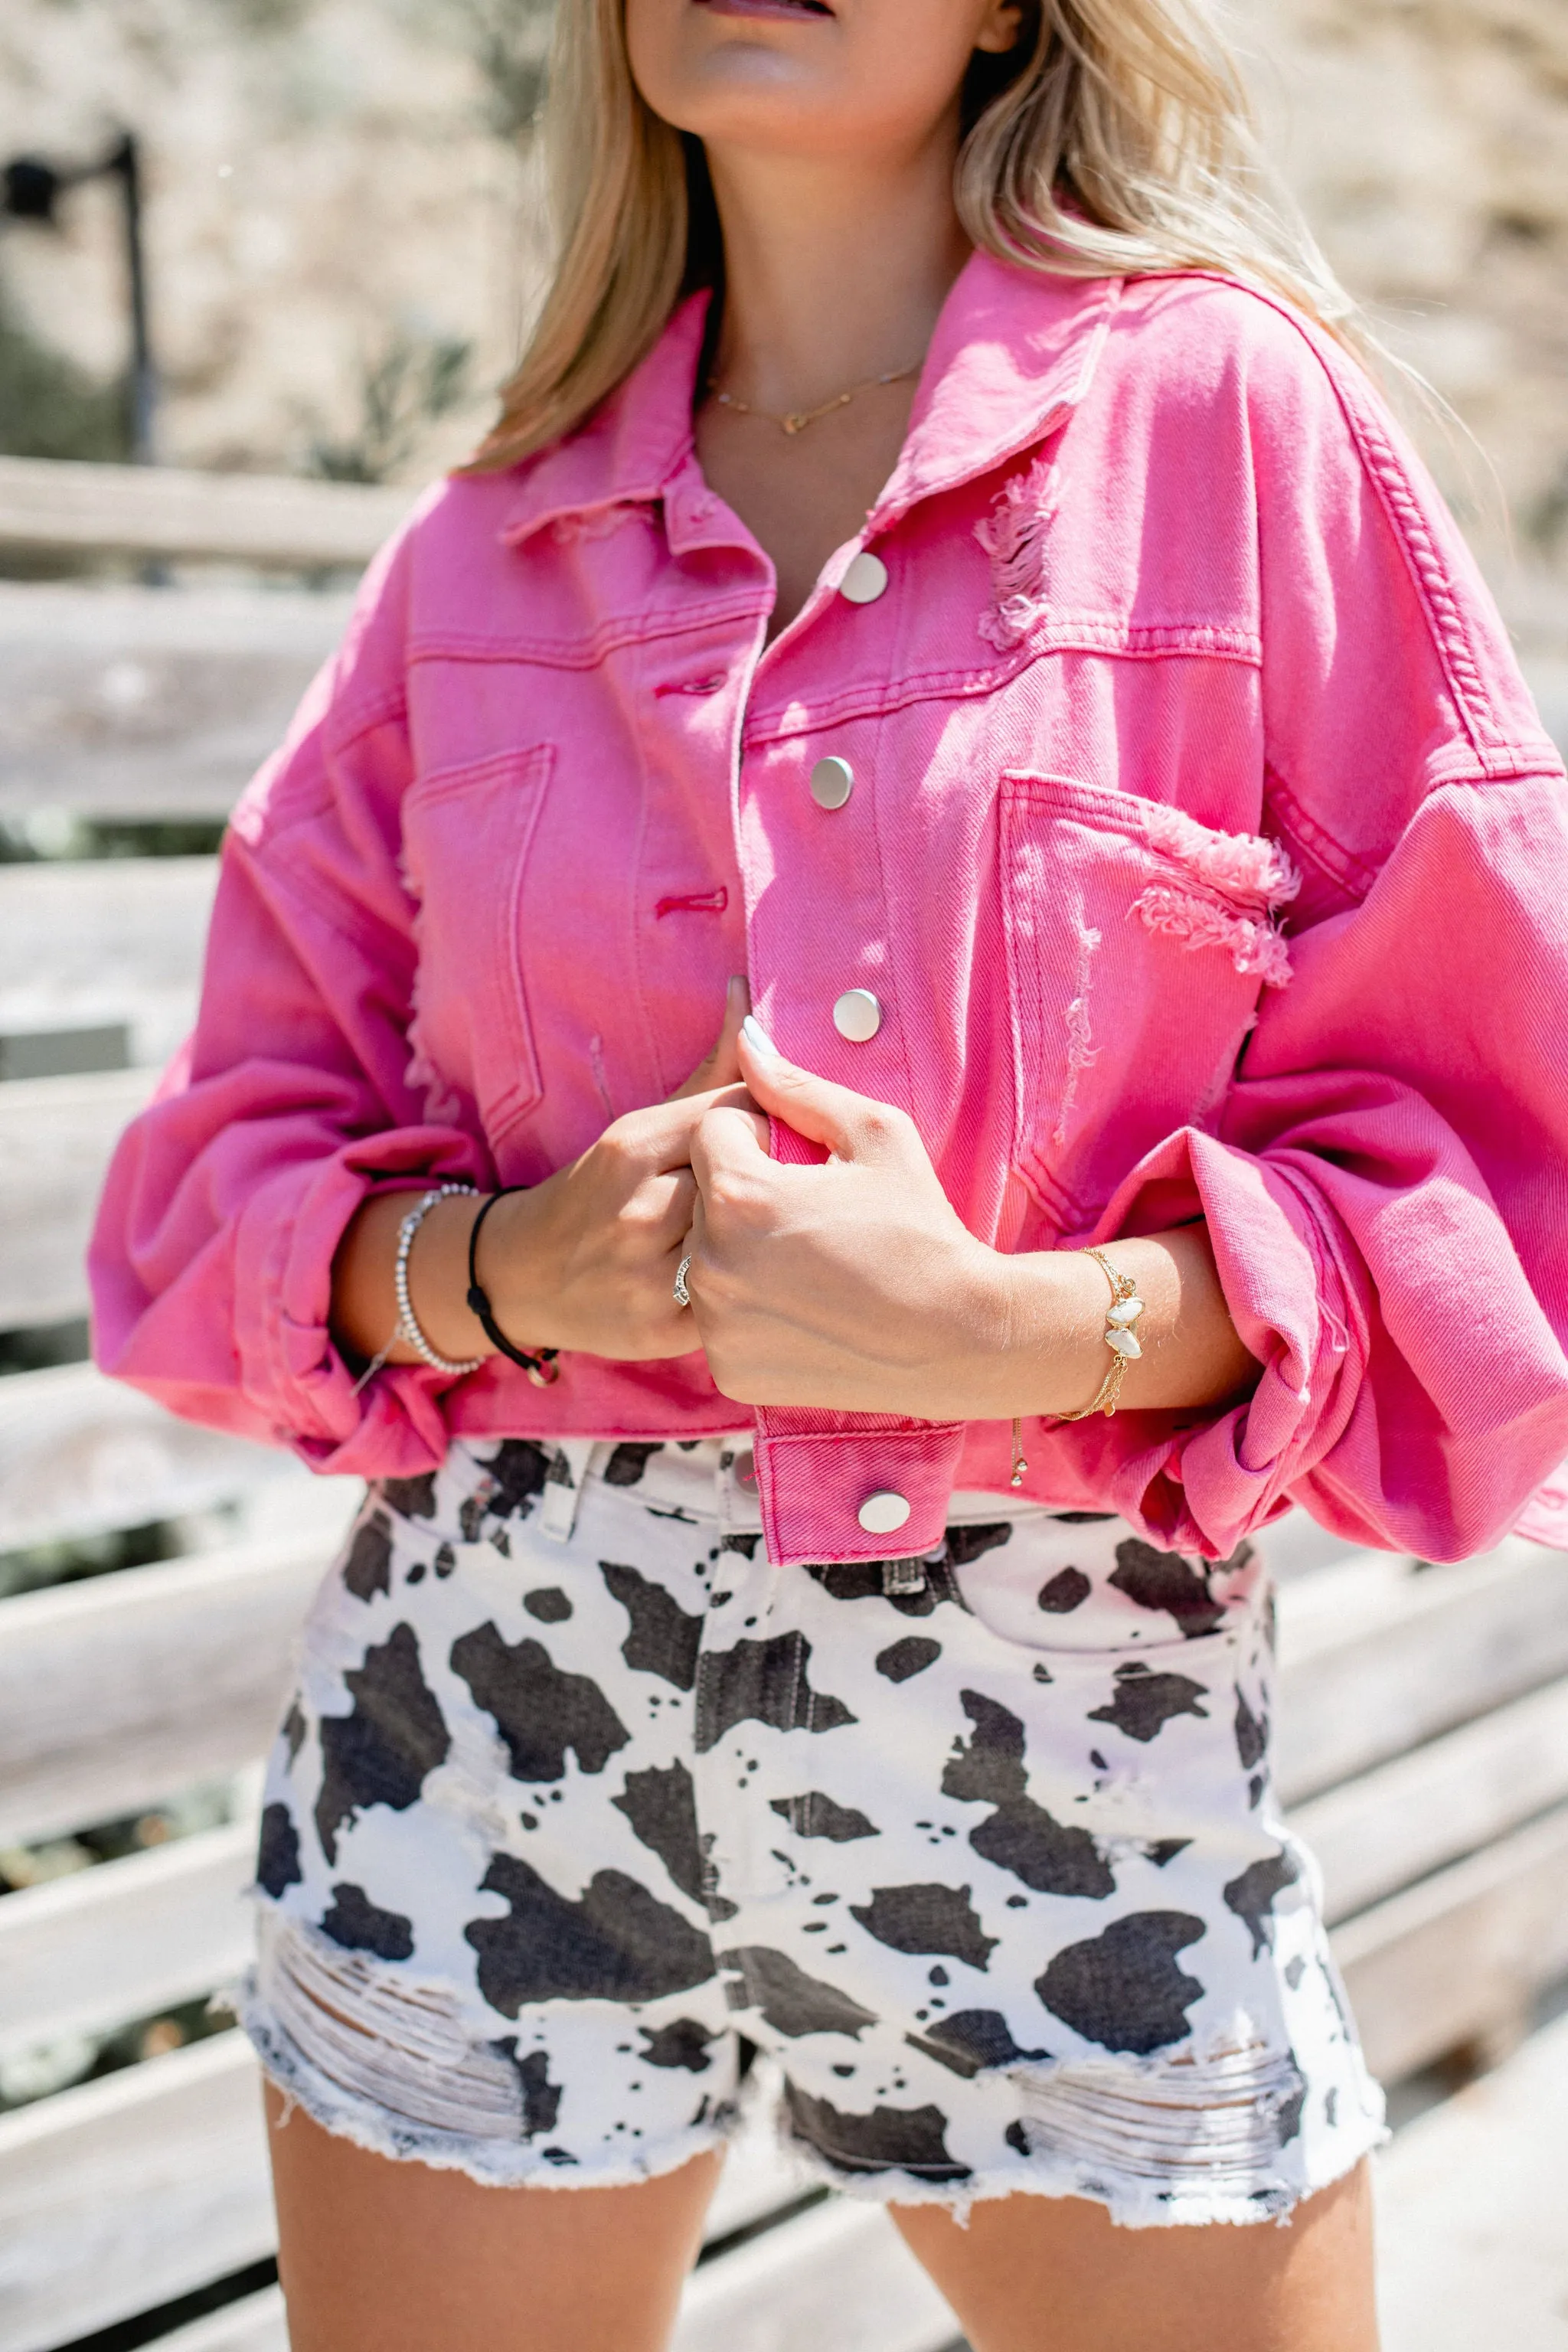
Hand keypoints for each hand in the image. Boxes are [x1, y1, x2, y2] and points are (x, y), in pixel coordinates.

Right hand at [471, 977, 752, 1362]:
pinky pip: (738, 1299)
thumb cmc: (598, 1191)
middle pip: (753, 1179)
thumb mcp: (640, 1125)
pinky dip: (745, 1289)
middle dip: (768, 1185)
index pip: (744, 1115)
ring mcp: (649, 1275)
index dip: (766, 1129)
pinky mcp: (663, 1330)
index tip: (761, 1145)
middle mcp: (639, 1208)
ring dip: (760, 1238)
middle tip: (764, 1196)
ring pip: (748, 1241)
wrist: (522, 1277)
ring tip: (756, 1237)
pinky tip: (741, 1282)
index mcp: (633, 1146)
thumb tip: (747, 994)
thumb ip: (709, 1070)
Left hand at [683, 1017, 1023, 1417]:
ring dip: (743, 1253)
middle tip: (812, 1222)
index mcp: (739, 1193)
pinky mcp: (728, 1369)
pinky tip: (805, 1310)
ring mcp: (717, 1322)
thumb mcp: (874, 1134)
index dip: (759, 1139)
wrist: (956, 1336)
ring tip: (810, 1266)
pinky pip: (719, 1318)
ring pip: (706, 1259)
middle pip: (702, 1198)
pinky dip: (752, 1311)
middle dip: (746, 1197)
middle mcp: (712, 1260)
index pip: (713, 1132)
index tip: (805, 1168)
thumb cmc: (921, 1227)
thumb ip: (797, 1087)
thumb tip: (745, 1038)